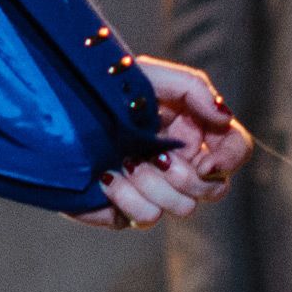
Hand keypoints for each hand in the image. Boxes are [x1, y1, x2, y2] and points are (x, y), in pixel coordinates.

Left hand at [71, 56, 251, 230]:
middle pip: (214, 189)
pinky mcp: (129, 209)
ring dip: (153, 183)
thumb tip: (224, 117)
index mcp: (193, 130)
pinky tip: (108, 177)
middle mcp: (180, 162)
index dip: (229, 158)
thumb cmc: (107, 88)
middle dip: (186, 175)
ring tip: (125, 160)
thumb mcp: (150, 75)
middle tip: (156, 155)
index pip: (235, 150)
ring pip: (183, 207)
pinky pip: (146, 216)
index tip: (206, 159)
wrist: (56, 112)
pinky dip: (128, 197)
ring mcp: (156, 189)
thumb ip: (194, 88)